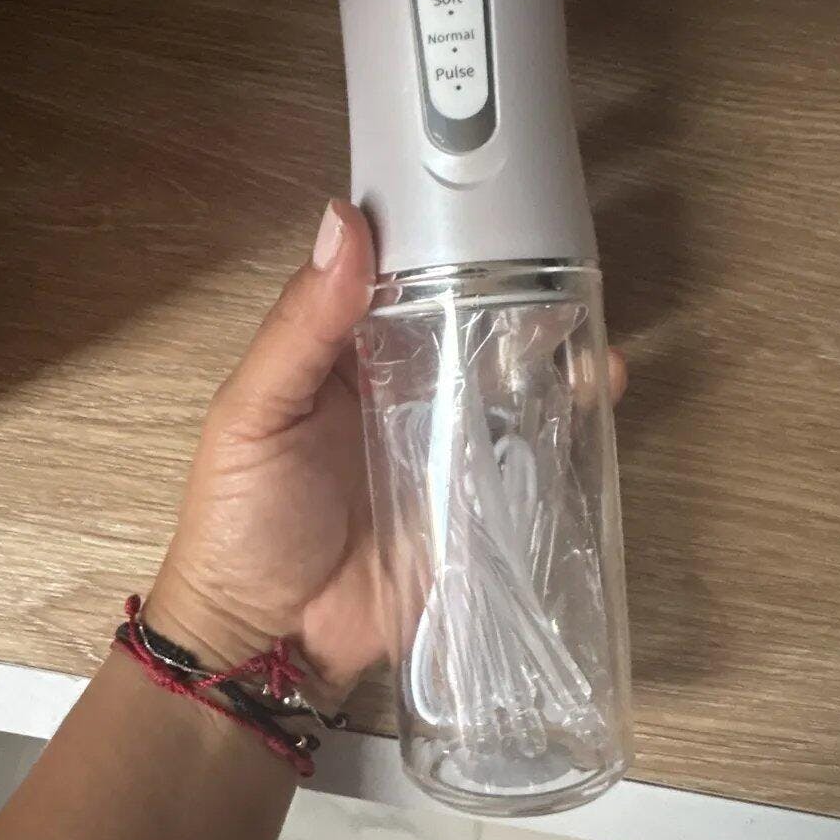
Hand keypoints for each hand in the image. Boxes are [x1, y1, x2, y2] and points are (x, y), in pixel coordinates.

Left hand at [147, 200, 627, 702]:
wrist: (272, 641)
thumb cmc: (243, 518)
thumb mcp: (254, 413)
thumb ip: (300, 325)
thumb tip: (343, 221)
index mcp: (348, 353)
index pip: (400, 280)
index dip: (439, 240)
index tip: (488, 198)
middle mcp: (404, 388)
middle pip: (467, 326)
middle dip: (514, 294)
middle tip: (559, 263)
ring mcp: (447, 442)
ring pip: (507, 382)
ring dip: (549, 350)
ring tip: (589, 325)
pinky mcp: (480, 498)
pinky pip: (529, 451)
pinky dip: (566, 420)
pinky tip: (596, 390)